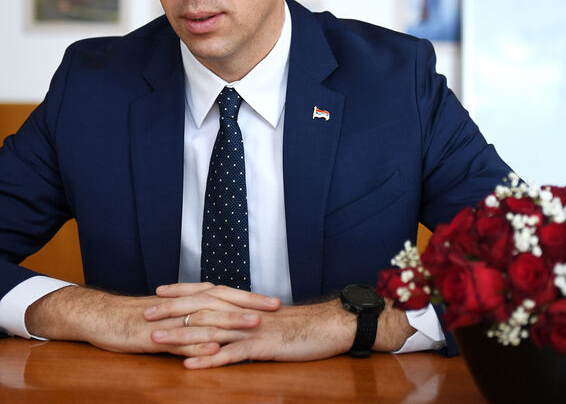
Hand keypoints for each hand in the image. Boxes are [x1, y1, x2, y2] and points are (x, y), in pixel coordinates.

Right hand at [24, 283, 276, 356]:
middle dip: (249, 304)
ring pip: (205, 319)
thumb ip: (197, 313)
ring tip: (253, 324)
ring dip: (230, 321)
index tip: (275, 301)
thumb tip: (223, 316)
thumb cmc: (141, 316)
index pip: (227, 294)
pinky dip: (199, 345)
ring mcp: (171, 321)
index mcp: (189, 297)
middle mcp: (184, 304)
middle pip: (222, 301)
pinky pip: (181, 342)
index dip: (251, 297)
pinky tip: (215, 348)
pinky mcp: (156, 338)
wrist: (104, 317)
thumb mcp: (173, 312)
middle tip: (275, 307)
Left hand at [145, 283, 414, 367]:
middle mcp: (244, 312)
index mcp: (245, 304)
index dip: (182, 292)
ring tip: (155, 338)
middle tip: (145, 313)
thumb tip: (228, 320)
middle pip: (202, 308)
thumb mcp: (269, 319)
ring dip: (181, 334)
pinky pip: (231, 354)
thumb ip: (247, 317)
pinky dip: (209, 359)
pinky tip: (189, 365)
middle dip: (172, 311)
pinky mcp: (262, 347)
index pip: (208, 292)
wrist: (328, 325)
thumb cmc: (300, 325)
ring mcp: (252, 329)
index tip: (158, 292)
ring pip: (211, 330)